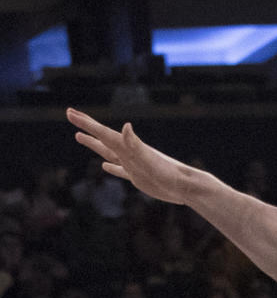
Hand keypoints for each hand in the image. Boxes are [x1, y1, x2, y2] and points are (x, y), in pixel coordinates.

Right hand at [66, 109, 194, 205]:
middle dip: (86, 127)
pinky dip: (111, 168)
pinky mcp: (138, 177)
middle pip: (102, 137)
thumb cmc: (169, 173)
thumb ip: (135, 144)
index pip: (102, 132)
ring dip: (94, 144)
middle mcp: (128, 153)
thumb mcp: (148, 158)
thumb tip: (125, 126)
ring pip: (107, 152)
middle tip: (70, 114)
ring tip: (79, 136)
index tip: (69, 112)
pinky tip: (105, 166)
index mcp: (128, 148)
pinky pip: (120, 170)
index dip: (86, 123)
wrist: (186, 186)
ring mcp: (132, 165)